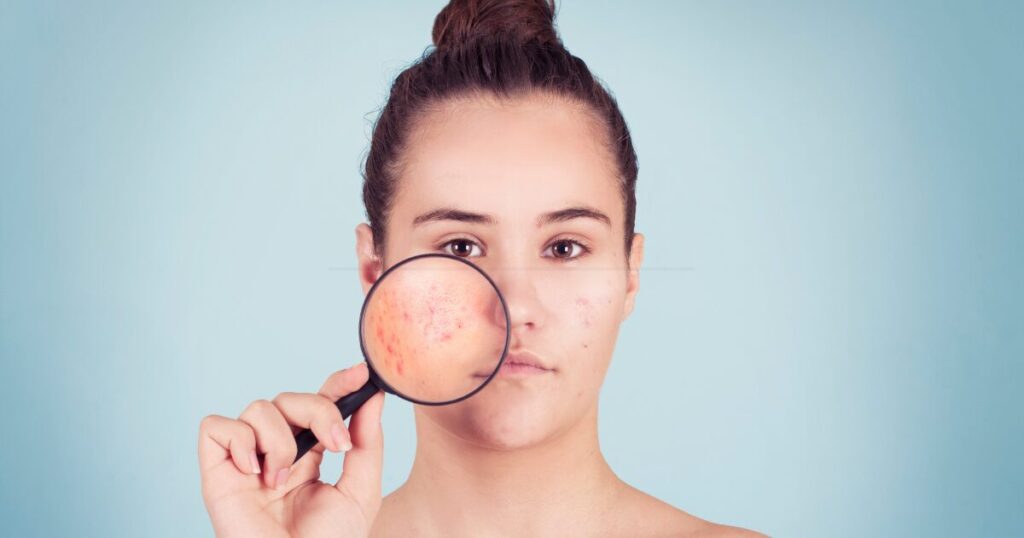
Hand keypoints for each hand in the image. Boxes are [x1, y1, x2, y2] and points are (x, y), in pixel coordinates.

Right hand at [198, 363, 384, 536]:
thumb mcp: (360, 491)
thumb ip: (367, 443)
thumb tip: (375, 397)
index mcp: (311, 453)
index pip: (319, 403)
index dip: (337, 383)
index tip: (360, 373)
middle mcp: (277, 451)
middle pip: (291, 398)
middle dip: (320, 411)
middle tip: (336, 444)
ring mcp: (247, 460)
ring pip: (259, 407)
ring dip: (280, 440)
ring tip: (283, 480)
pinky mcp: (217, 472)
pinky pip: (217, 426)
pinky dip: (239, 440)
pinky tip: (254, 472)